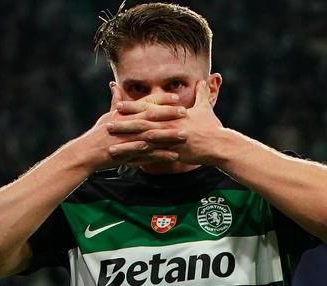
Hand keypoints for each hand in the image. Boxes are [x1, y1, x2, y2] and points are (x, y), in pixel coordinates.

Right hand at [77, 83, 188, 170]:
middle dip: (169, 114)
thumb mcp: (107, 116)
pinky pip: (148, 155)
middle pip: (152, 117)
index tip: (177, 97)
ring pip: (152, 136)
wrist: (87, 153)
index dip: (162, 100)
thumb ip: (115, 102)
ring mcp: (129, 140)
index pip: (146, 104)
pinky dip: (161, 155)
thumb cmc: (97, 134)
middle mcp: (128, 125)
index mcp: (125, 114)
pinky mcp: (129, 154)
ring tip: (185, 135)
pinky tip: (175, 156)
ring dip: (169, 135)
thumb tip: (114, 85)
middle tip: (186, 112)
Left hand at [108, 80, 223, 165]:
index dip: (132, 106)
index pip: (148, 108)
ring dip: (126, 145)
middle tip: (107, 124)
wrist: (219, 145)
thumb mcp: (205, 108)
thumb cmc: (212, 127)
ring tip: (110, 148)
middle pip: (141, 125)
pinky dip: (139, 161)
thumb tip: (202, 80)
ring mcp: (169, 141)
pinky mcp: (172, 154)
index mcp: (172, 115)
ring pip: (143, 143)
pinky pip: (152, 159)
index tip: (118, 104)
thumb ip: (201, 94)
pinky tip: (126, 164)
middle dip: (123, 125)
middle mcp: (168, 126)